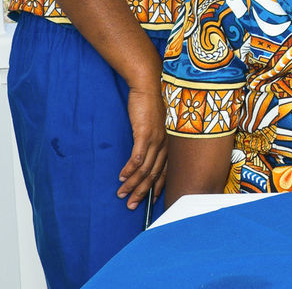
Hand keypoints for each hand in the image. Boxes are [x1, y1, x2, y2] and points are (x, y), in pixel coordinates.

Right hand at [118, 83, 167, 210]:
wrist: (148, 86)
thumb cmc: (151, 106)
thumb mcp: (156, 126)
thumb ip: (153, 141)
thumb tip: (145, 155)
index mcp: (169, 143)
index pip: (166, 171)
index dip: (158, 187)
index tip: (151, 200)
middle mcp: (165, 144)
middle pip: (154, 174)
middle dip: (142, 192)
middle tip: (132, 205)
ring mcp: (156, 139)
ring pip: (145, 168)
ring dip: (132, 183)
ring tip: (122, 194)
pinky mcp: (145, 133)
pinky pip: (137, 156)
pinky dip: (129, 169)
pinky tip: (122, 177)